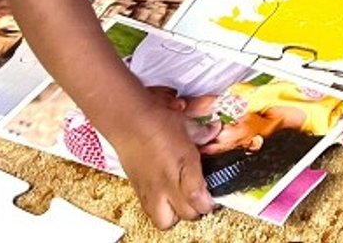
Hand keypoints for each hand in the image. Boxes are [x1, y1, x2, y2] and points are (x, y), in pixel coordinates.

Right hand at [112, 103, 215, 229]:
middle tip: (201, 198)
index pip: (198, 198)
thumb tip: (214, 130)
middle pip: (187, 214)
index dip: (209, 202)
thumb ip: (203, 132)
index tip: (213, 198)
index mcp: (185, 165)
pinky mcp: (139, 192)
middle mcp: (167, 183)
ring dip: (177, 215)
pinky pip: (150, 213)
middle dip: (197, 210)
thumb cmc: (157, 120)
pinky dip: (160, 210)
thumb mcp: (187, 124)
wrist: (129, 122)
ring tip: (182, 202)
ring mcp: (151, 190)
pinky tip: (165, 197)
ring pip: (166, 221)